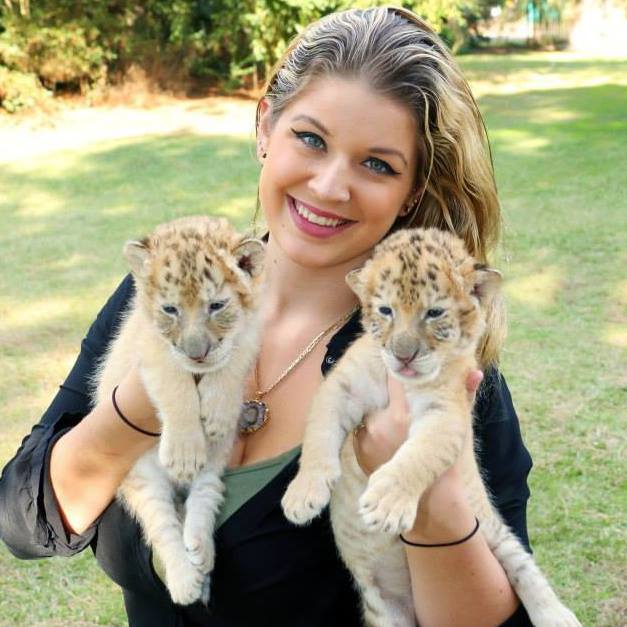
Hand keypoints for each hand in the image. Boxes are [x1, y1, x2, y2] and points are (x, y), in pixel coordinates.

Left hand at [353, 370, 483, 475]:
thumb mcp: (458, 426)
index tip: (398, 357)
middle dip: (383, 385)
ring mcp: (366, 438)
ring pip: (368, 408)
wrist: (428, 499)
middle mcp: (379, 425)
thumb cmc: (447, 460)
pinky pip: (363, 426)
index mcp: (400, 415)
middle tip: (390, 375)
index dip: (396, 367)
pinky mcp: (360, 449)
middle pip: (375, 391)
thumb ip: (465, 396)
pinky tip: (383, 425)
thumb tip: (477, 372)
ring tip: (386, 403)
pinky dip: (372, 422)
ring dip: (376, 404)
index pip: (392, 379)